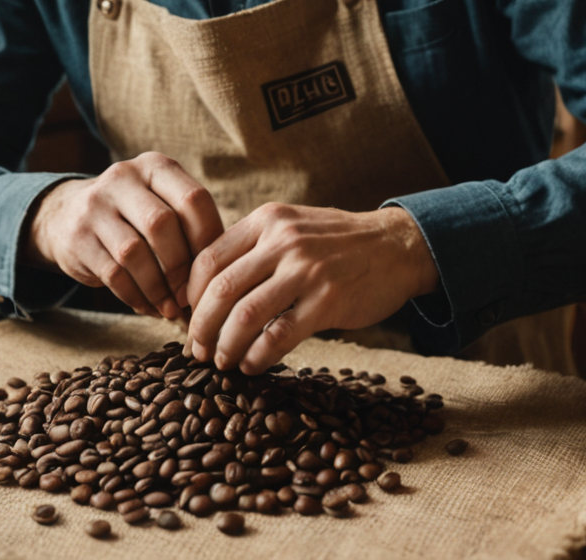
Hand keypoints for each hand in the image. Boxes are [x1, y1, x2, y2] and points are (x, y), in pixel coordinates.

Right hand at [23, 152, 223, 319]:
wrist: (66, 215)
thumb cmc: (134, 216)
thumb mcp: (160, 202)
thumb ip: (190, 226)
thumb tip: (223, 273)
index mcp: (155, 166)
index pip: (193, 199)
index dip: (209, 240)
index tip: (214, 270)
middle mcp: (122, 178)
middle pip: (162, 224)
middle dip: (182, 268)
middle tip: (192, 297)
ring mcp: (94, 207)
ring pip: (134, 252)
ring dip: (158, 289)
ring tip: (172, 309)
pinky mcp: (77, 238)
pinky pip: (113, 274)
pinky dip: (137, 297)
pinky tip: (150, 307)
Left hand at [182, 204, 439, 373]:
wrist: (398, 246)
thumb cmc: (339, 243)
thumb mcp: (293, 227)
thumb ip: (255, 248)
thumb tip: (210, 289)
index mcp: (267, 220)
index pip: (209, 259)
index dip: (191, 295)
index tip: (188, 318)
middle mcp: (283, 241)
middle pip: (220, 290)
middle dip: (201, 327)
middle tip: (196, 349)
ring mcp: (306, 270)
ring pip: (244, 315)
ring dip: (225, 346)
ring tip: (222, 361)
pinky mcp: (328, 301)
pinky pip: (279, 335)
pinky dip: (258, 356)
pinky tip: (253, 365)